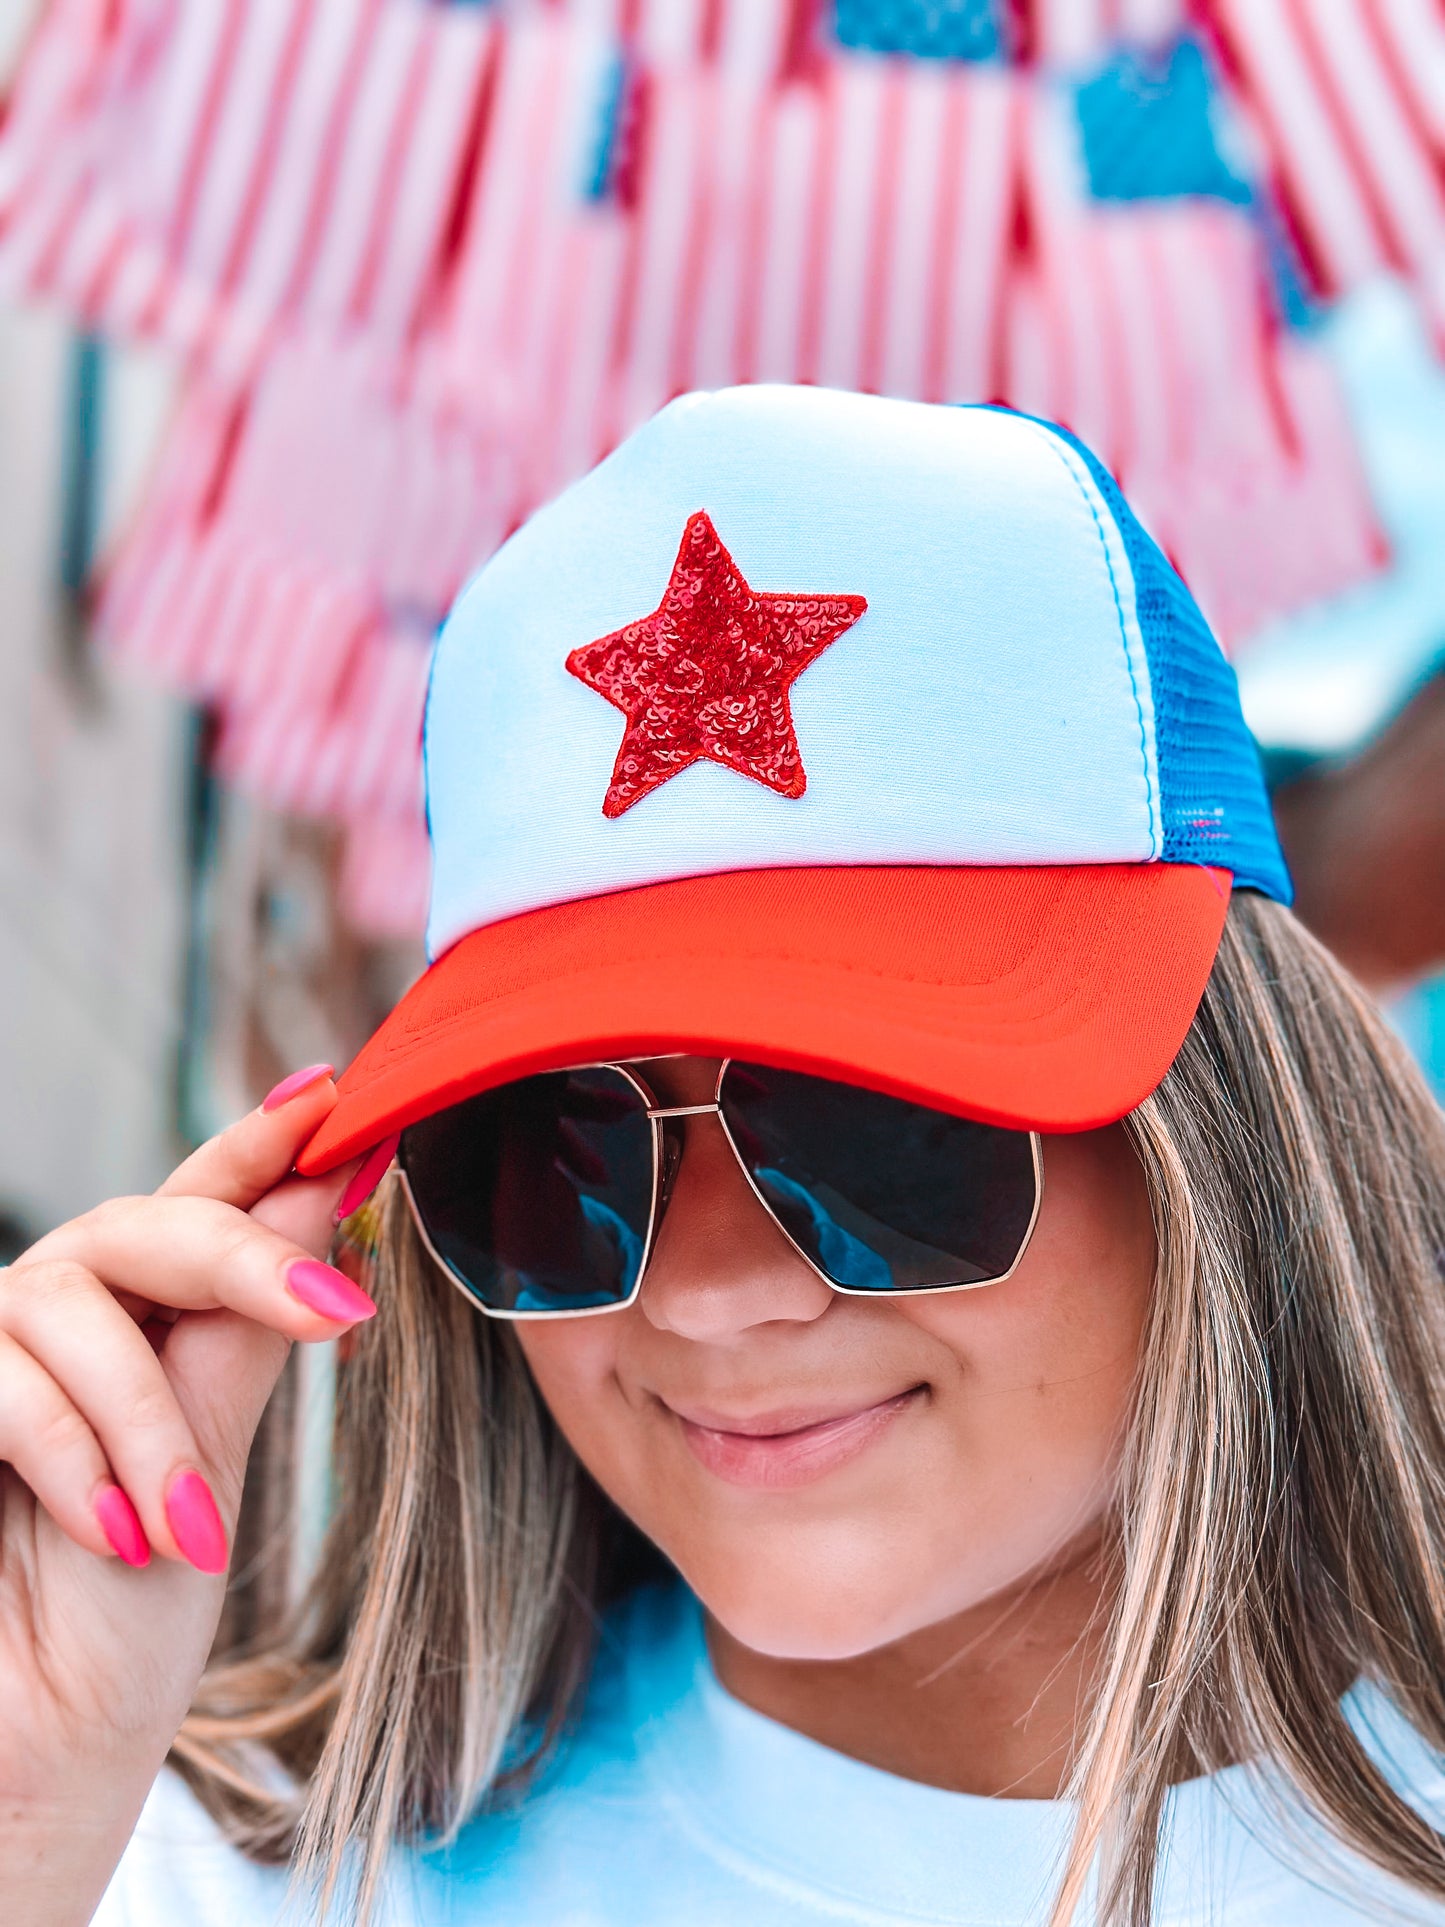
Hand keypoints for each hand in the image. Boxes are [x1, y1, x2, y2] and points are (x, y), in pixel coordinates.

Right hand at [0, 1069, 376, 1925]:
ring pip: (79, 1310)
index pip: (207, 1201)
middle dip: (250, 1260)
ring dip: (147, 1428)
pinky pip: (9, 1384)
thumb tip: (323, 1194)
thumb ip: (245, 1330)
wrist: (36, 1748)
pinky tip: (115, 1534)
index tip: (341, 1097)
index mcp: (146, 1317)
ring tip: (180, 1531)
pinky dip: (76, 1461)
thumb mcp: (214, 1461)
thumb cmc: (126, 1617)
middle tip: (340, 1312)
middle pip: (152, 1226)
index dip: (266, 1143)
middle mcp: (66, 1313)